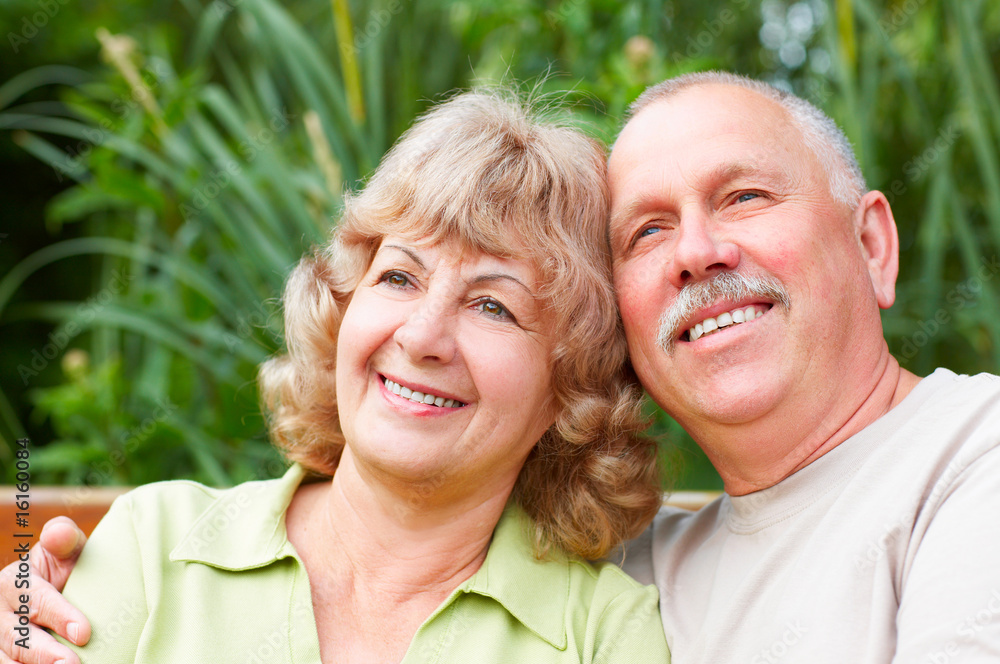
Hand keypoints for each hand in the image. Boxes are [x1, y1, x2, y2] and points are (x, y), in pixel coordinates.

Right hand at [0, 517, 90, 663]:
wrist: (57, 591)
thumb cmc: (64, 570)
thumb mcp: (65, 551)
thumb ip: (64, 539)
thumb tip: (59, 532)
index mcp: (12, 582)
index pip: (35, 600)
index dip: (59, 616)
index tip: (84, 632)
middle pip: (17, 637)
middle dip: (45, 653)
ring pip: (6, 659)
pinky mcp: (0, 655)